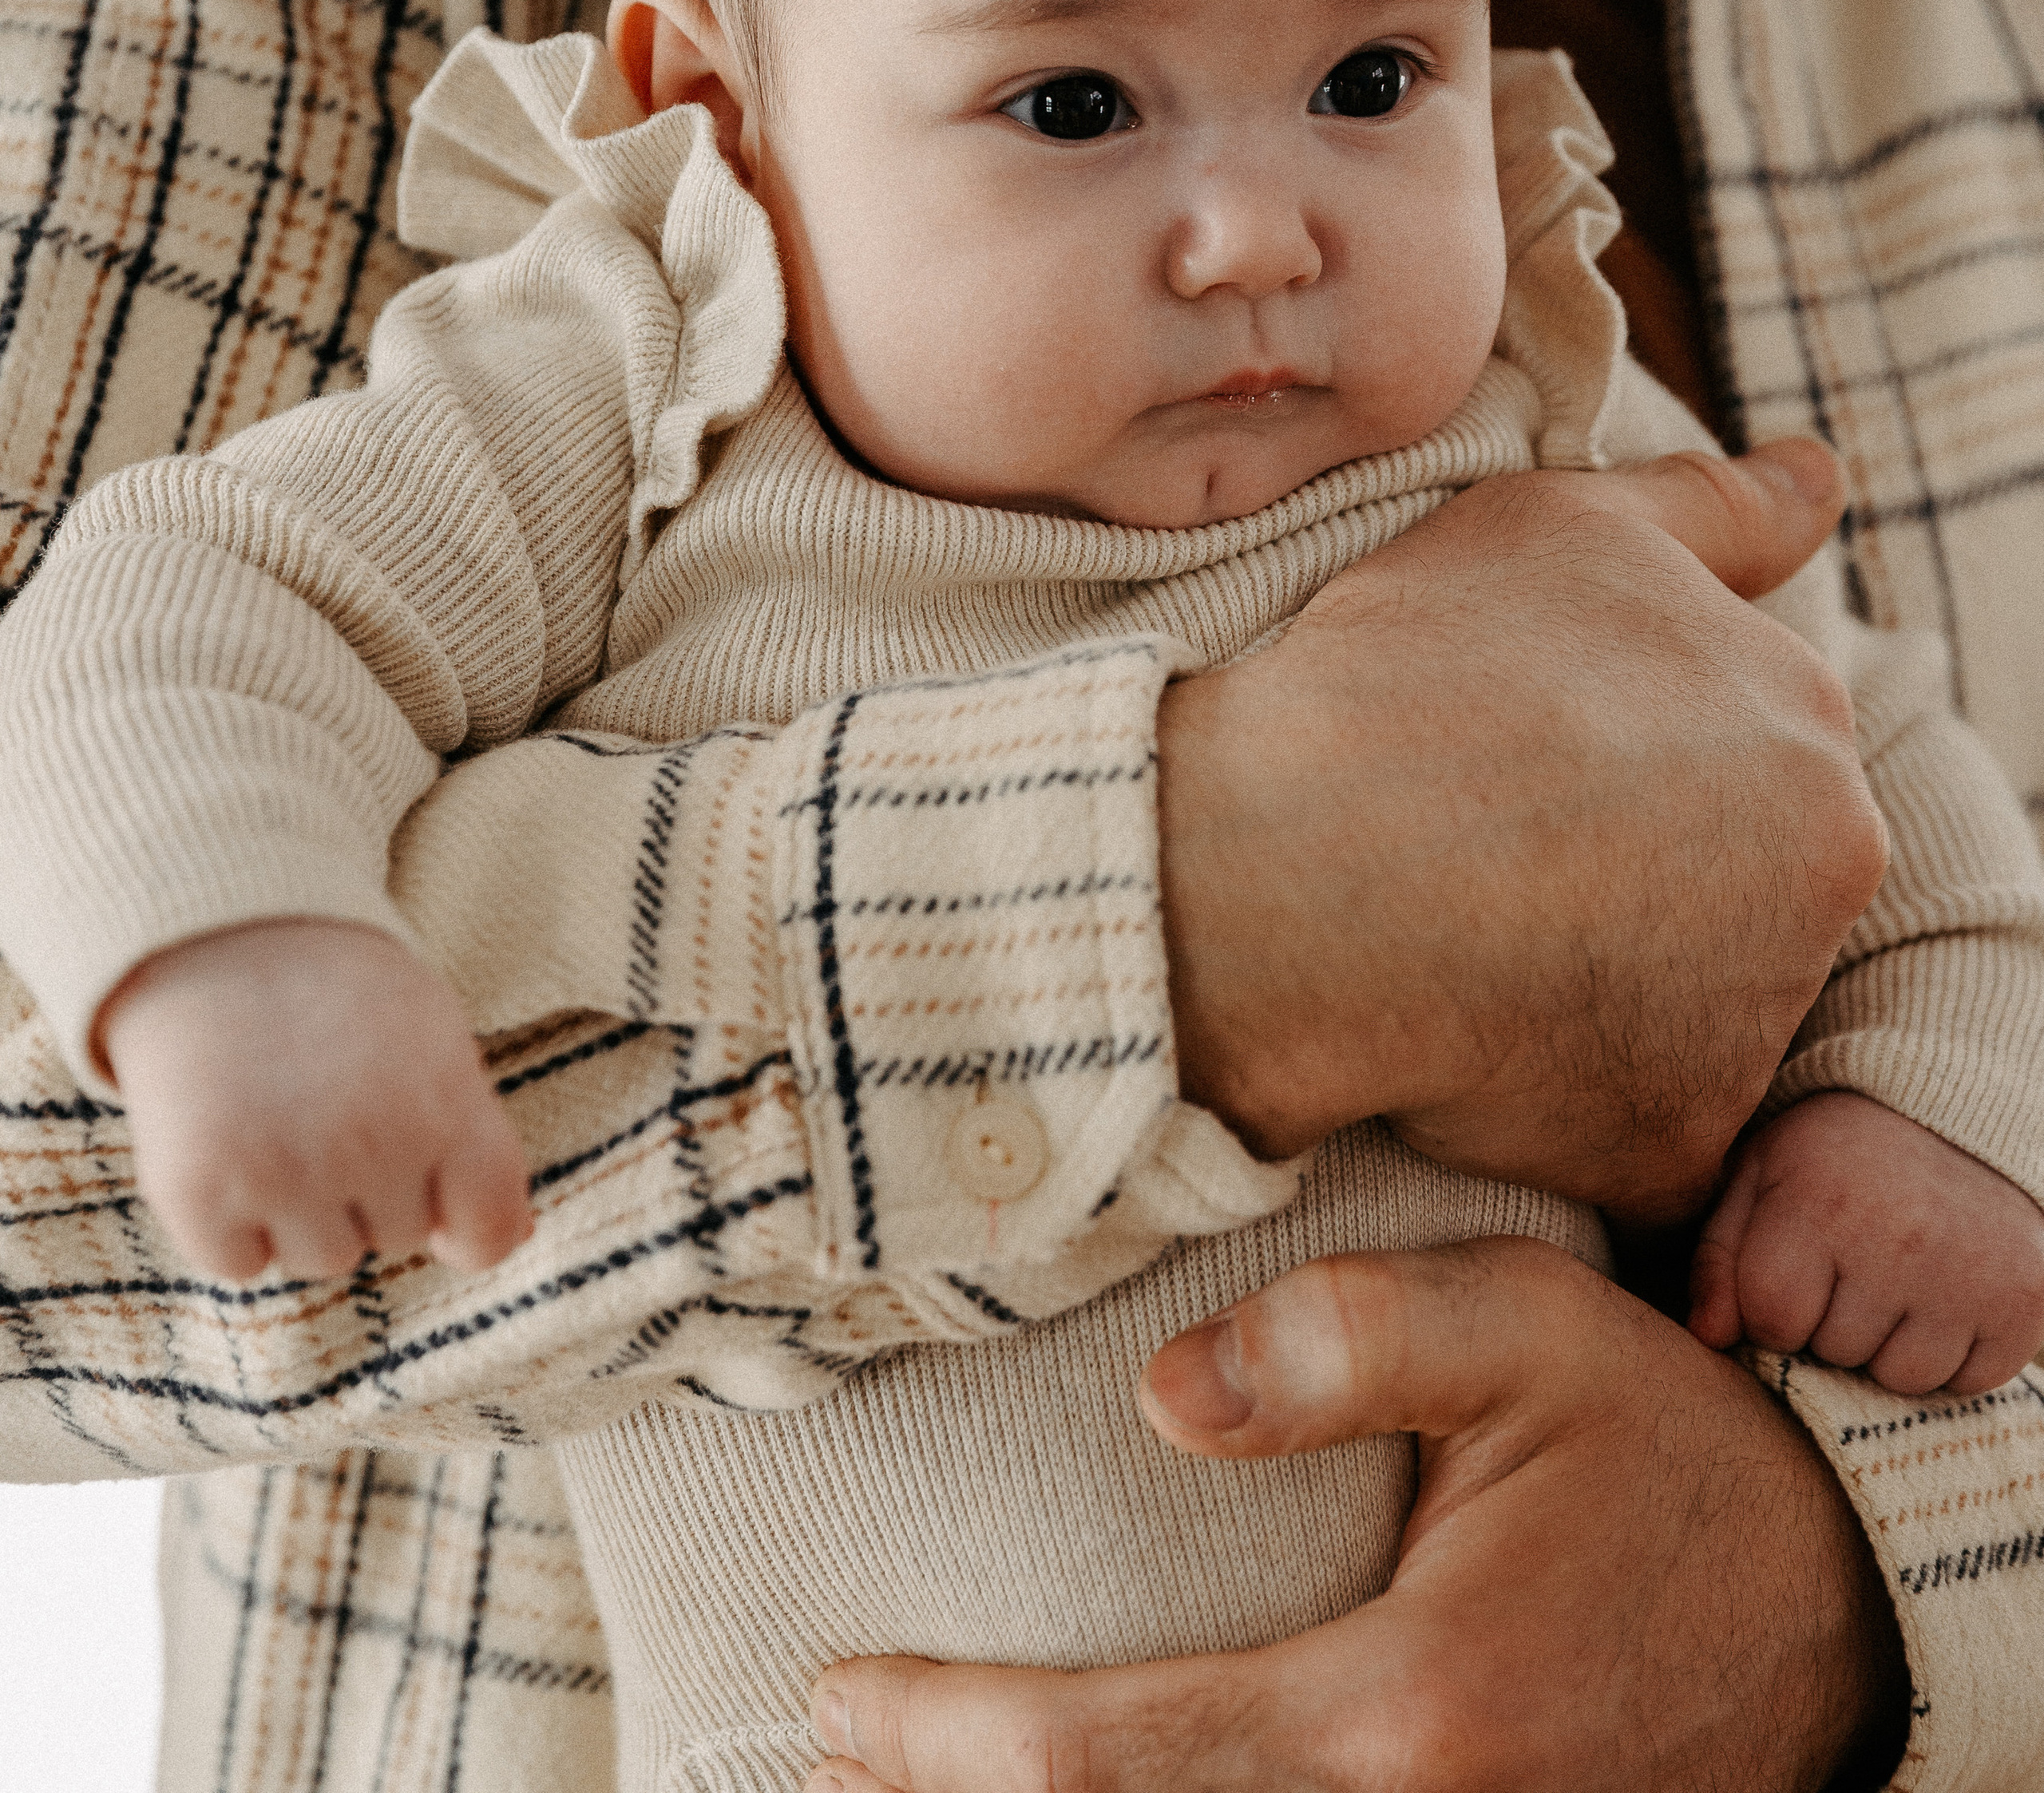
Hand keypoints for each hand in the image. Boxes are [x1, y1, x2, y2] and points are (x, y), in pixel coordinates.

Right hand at [99, 917, 533, 1280]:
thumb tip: (515, 1236)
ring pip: (319, 1260)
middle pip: (396, 1238)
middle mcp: (370, 1144)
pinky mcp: (198, 1192)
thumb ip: (472, 1137)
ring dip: (301, 1211)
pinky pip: (239, 1265)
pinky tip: (229, 1144)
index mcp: (444, 1100)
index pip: (491, 1227)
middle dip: (370, 1189)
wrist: (219, 932)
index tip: (442, 1205)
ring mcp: (282, 1172)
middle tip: (332, 1104)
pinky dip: (230, 1225)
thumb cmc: (340, 992)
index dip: (468, 1230)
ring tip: (281, 1118)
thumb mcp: (431, 1037)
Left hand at [802, 1240, 1907, 1792]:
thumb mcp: (1524, 1329)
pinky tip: (1122, 1787)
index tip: (839, 1699)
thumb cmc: (1661, 1443)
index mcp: (1408, 1707)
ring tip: (928, 1784)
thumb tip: (1160, 1398)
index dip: (958, 1741)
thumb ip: (1342, 1340)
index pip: (1124, 1754)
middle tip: (833, 1761)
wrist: (1835, 1593)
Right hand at [1158, 436, 1882, 1214]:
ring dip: (1602, 976)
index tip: (1527, 754)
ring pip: (1691, 998)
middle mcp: (1822, 870)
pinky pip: (1633, 1119)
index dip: (1622, 752)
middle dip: (1634, 864)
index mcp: (1806, 724)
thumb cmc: (1413, 673)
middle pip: (1741, 877)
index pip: (1745, 754)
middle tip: (1492, 838)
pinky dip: (1561, 1091)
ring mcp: (1758, 1015)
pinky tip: (1468, 1026)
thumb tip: (1823, 477)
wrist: (1282, 864)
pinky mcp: (1679, 1136)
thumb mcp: (1567, 530)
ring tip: (1471, 929)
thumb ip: (1718, 507)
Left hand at [1692, 1090, 2043, 1395]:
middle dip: (1829, 1322)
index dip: (1772, 1308)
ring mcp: (1970, 1277)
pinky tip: (1940, 1294)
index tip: (1790, 1272)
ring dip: (1888, 1345)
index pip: (1772, 1320)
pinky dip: (1949, 1354)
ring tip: (1894, 1277)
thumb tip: (1705, 1337)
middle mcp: (1899, 1242)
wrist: (1954, 1111)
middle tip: (1850, 1262)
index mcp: (1820, 1202)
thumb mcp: (1759, 1174)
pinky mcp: (2025, 1304)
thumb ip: (1720, 1257)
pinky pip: (1966, 1382)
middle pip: (1834, 1353)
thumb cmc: (1835, 1152)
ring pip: (1900, 1378)